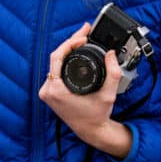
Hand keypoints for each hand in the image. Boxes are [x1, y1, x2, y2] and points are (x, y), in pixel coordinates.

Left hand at [38, 23, 131, 158]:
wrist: (91, 131)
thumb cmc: (97, 116)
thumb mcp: (108, 94)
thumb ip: (113, 74)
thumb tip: (110, 54)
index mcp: (56, 90)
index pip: (57, 56)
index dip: (70, 43)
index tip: (84, 37)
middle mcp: (47, 90)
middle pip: (56, 57)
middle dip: (72, 42)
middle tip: (86, 30)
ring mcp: (46, 91)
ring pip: (55, 62)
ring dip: (69, 49)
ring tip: (82, 38)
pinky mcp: (49, 91)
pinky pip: (55, 69)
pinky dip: (66, 59)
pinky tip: (76, 50)